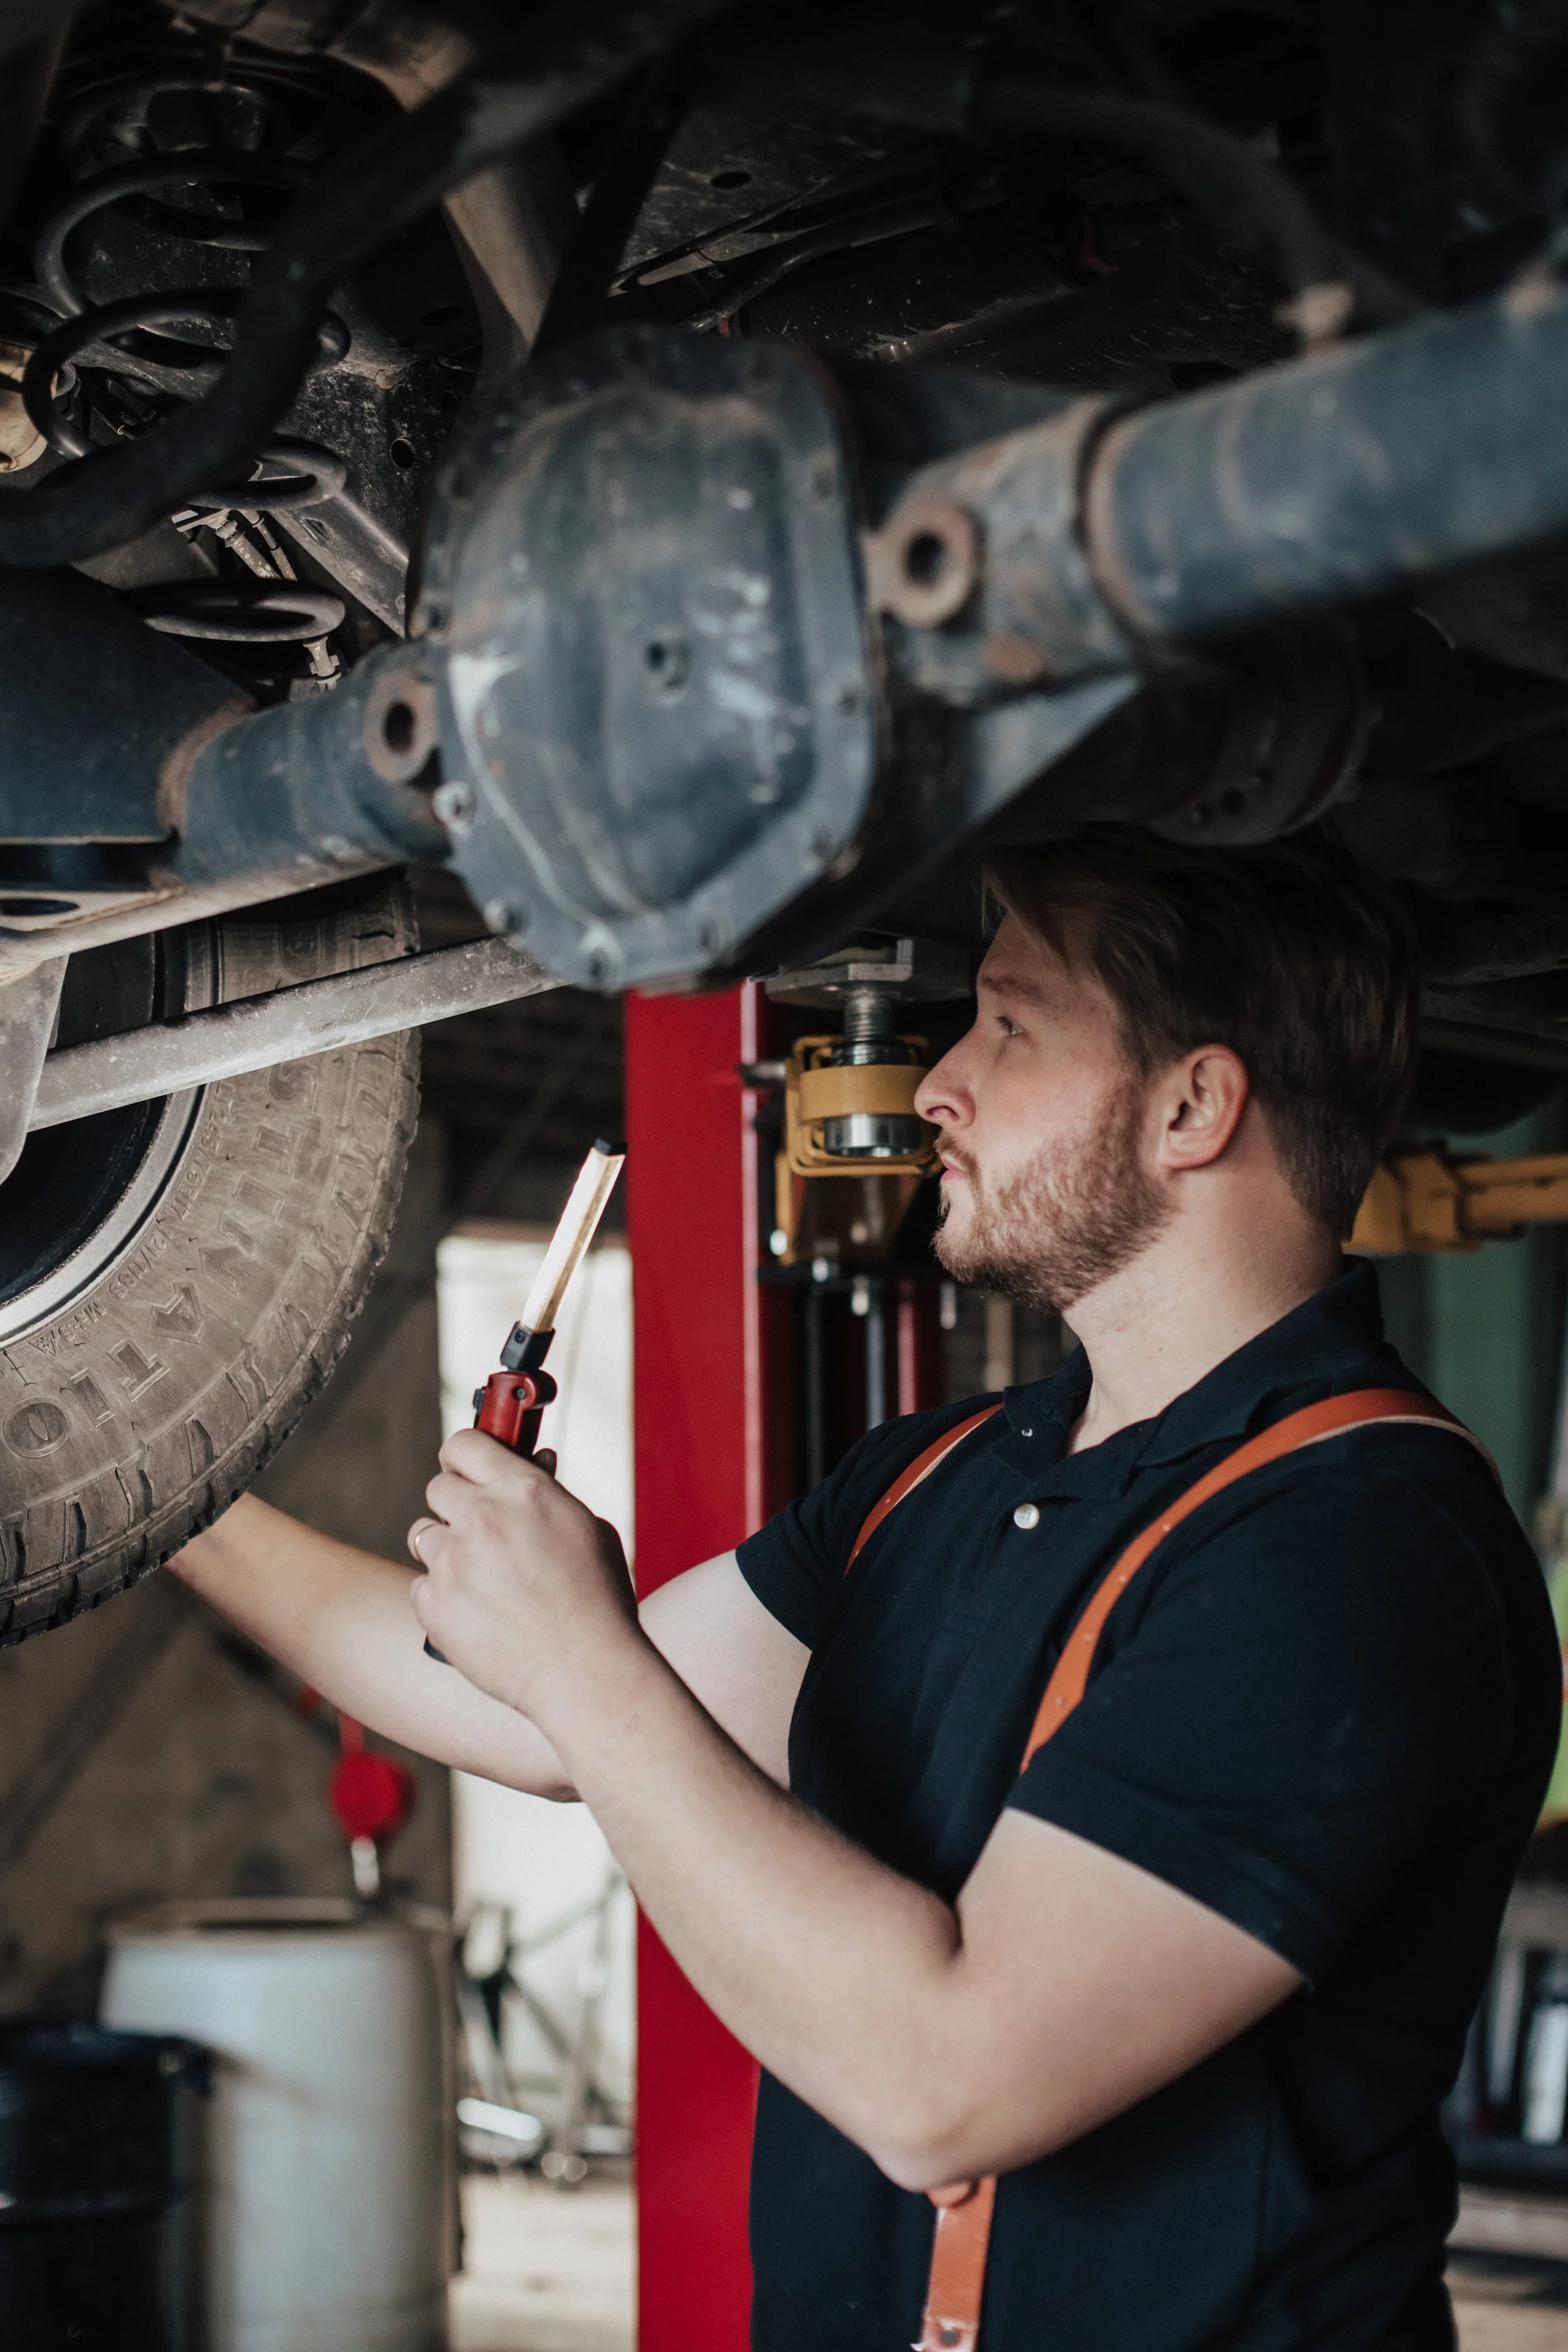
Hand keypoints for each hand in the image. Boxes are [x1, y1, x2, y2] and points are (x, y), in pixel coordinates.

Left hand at [407, 1429, 638, 1723]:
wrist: (586, 1673)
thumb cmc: (599, 1601)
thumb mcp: (587, 1530)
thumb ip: (549, 1493)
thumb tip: (534, 1460)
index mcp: (524, 1490)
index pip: (465, 1443)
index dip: (463, 1457)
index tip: (466, 1471)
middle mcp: (483, 1517)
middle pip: (438, 1488)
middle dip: (455, 1508)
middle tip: (480, 1535)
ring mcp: (453, 1560)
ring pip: (422, 1536)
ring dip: (445, 1553)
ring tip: (483, 1583)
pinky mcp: (433, 1603)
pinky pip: (421, 1586)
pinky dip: (442, 1599)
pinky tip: (478, 1617)